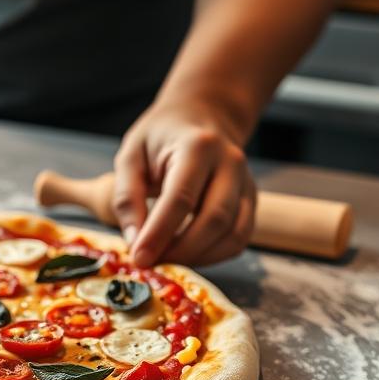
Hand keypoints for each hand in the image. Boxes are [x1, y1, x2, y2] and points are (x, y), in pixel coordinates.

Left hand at [111, 100, 255, 266]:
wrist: (201, 117)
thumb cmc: (161, 137)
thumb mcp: (131, 155)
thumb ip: (128, 196)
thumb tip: (134, 241)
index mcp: (197, 146)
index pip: (181, 198)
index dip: (159, 234)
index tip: (139, 258)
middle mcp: (230, 163)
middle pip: (214, 220)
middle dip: (181, 251)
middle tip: (151, 263)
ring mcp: (245, 182)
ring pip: (233, 234)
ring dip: (198, 257)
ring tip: (167, 259)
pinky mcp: (250, 199)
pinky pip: (240, 237)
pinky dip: (215, 255)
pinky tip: (189, 254)